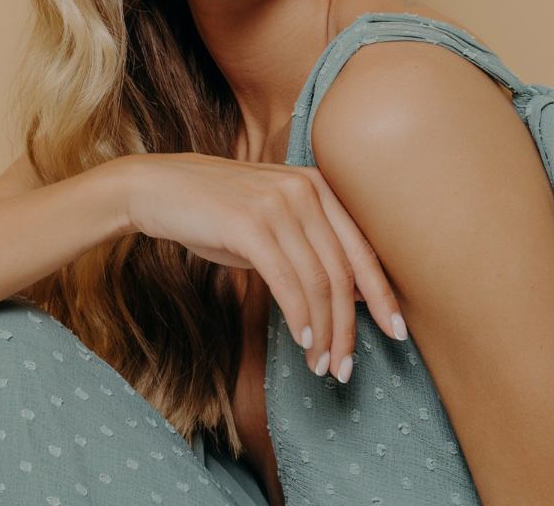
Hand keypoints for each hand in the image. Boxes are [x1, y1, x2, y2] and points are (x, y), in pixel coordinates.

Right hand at [112, 152, 404, 382]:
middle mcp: (305, 189)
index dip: (383, 295)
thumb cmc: (214, 212)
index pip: (362, 249)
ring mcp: (277, 203)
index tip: (397, 332)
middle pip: (342, 272)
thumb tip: (356, 293)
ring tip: (321, 365)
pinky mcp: (249, 222)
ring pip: (318, 282)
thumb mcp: (271, 224)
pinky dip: (300, 317)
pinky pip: (286, 280)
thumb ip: (311, 249)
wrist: (157, 187)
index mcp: (318, 186)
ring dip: (324, 332)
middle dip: (350, 327)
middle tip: (345, 367)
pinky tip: (302, 341)